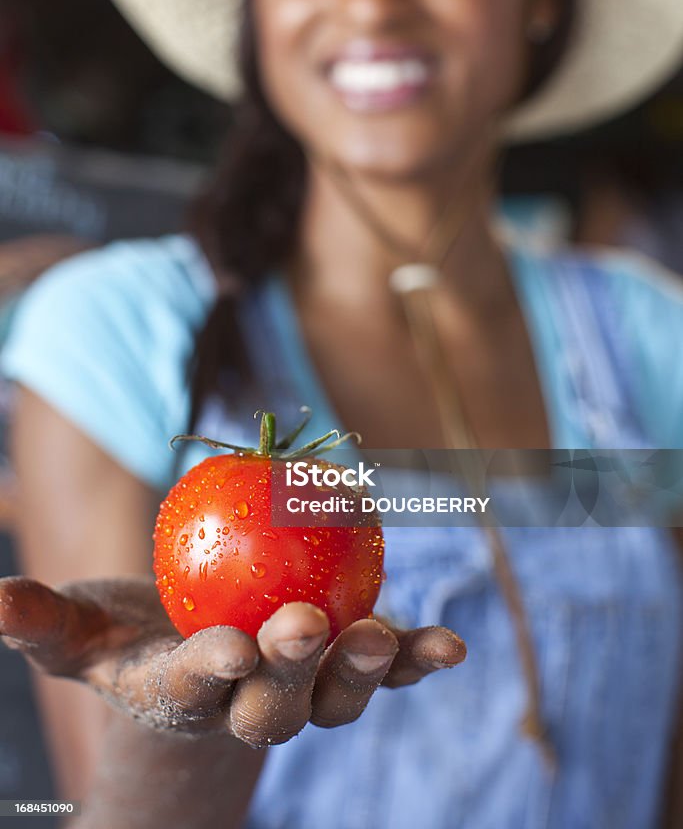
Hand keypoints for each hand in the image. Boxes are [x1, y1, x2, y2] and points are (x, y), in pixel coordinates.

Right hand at [0, 575, 465, 746]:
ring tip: (388, 637)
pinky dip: (416, 661)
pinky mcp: (340, 671)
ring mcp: (302, 693)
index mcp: (183, 694)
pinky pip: (385, 669)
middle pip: (274, 699)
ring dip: (366, 671)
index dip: (209, 671)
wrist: (197, 660)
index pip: (194, 686)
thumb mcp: (83, 630)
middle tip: (306, 625)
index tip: (224, 651)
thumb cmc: (129, 636)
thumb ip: (45, 621)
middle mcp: (248, 705)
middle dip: (291, 669)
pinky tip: (450, 645)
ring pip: (335, 693)